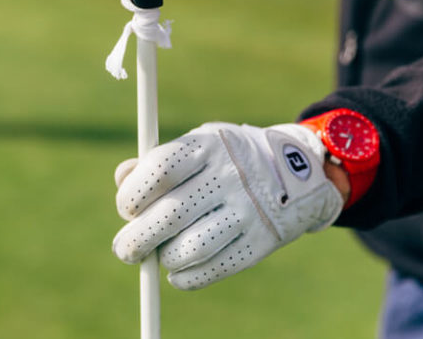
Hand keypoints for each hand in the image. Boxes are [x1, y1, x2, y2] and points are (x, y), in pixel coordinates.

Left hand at [113, 122, 343, 289]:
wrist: (300, 171)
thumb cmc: (228, 159)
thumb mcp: (198, 145)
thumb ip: (157, 161)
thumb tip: (122, 180)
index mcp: (208, 145)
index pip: (160, 170)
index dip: (133, 195)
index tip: (126, 209)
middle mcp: (231, 175)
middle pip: (171, 215)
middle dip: (137, 239)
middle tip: (125, 249)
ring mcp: (249, 209)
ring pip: (191, 247)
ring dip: (164, 259)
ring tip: (159, 256)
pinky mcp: (262, 241)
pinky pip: (215, 268)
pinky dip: (188, 277)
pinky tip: (178, 272)